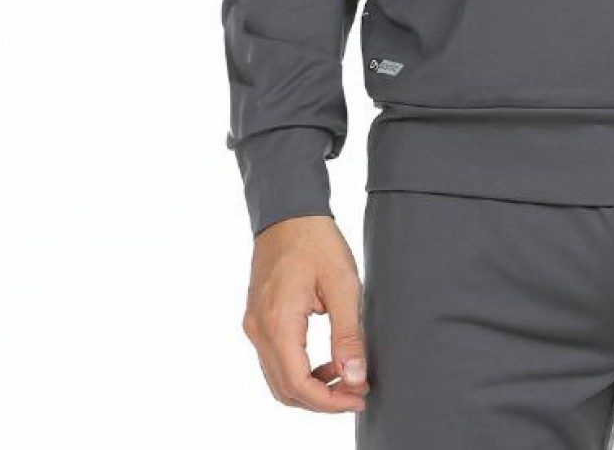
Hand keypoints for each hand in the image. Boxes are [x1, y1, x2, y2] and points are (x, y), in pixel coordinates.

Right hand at [242, 214, 369, 412]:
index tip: (360, 397)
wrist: (289, 211)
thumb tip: (355, 377)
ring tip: (347, 377)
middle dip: (322, 399)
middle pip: (285, 389)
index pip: (298, 384)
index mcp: (277, 322)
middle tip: (358, 391)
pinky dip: (299, 370)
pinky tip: (327, 361)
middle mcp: (258, 330)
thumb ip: (348, 334)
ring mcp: (254, 325)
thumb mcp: (343, 285)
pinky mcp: (257, 319)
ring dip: (311, 387)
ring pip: (278, 378)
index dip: (330, 401)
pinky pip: (275, 360)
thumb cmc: (317, 241)